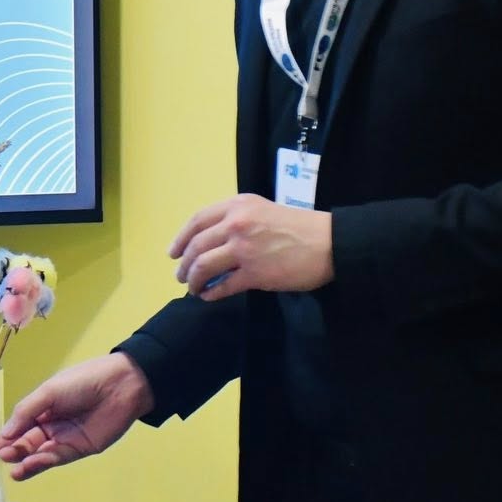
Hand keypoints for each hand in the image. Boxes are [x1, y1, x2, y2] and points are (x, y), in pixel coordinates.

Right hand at [0, 352, 154, 480]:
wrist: (120, 386)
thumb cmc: (82, 382)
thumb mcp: (49, 392)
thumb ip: (26, 412)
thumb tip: (4, 433)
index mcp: (43, 407)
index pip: (20, 424)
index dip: (7, 436)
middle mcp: (51, 424)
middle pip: (28, 441)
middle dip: (14, 449)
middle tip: (1, 456)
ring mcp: (64, 438)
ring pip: (40, 453)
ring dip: (26, 461)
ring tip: (12, 469)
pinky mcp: (79, 450)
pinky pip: (57, 458)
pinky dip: (41, 463)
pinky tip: (28, 466)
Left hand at [170, 193, 333, 300]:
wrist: (328, 243)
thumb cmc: (298, 226)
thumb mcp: (262, 210)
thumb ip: (236, 220)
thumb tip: (211, 242)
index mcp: (237, 205)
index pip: (197, 221)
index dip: (180, 239)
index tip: (173, 253)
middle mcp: (236, 224)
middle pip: (196, 246)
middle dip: (184, 264)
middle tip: (181, 276)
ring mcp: (244, 249)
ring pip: (203, 266)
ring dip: (193, 280)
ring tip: (194, 288)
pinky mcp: (254, 274)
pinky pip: (223, 286)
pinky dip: (211, 293)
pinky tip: (209, 296)